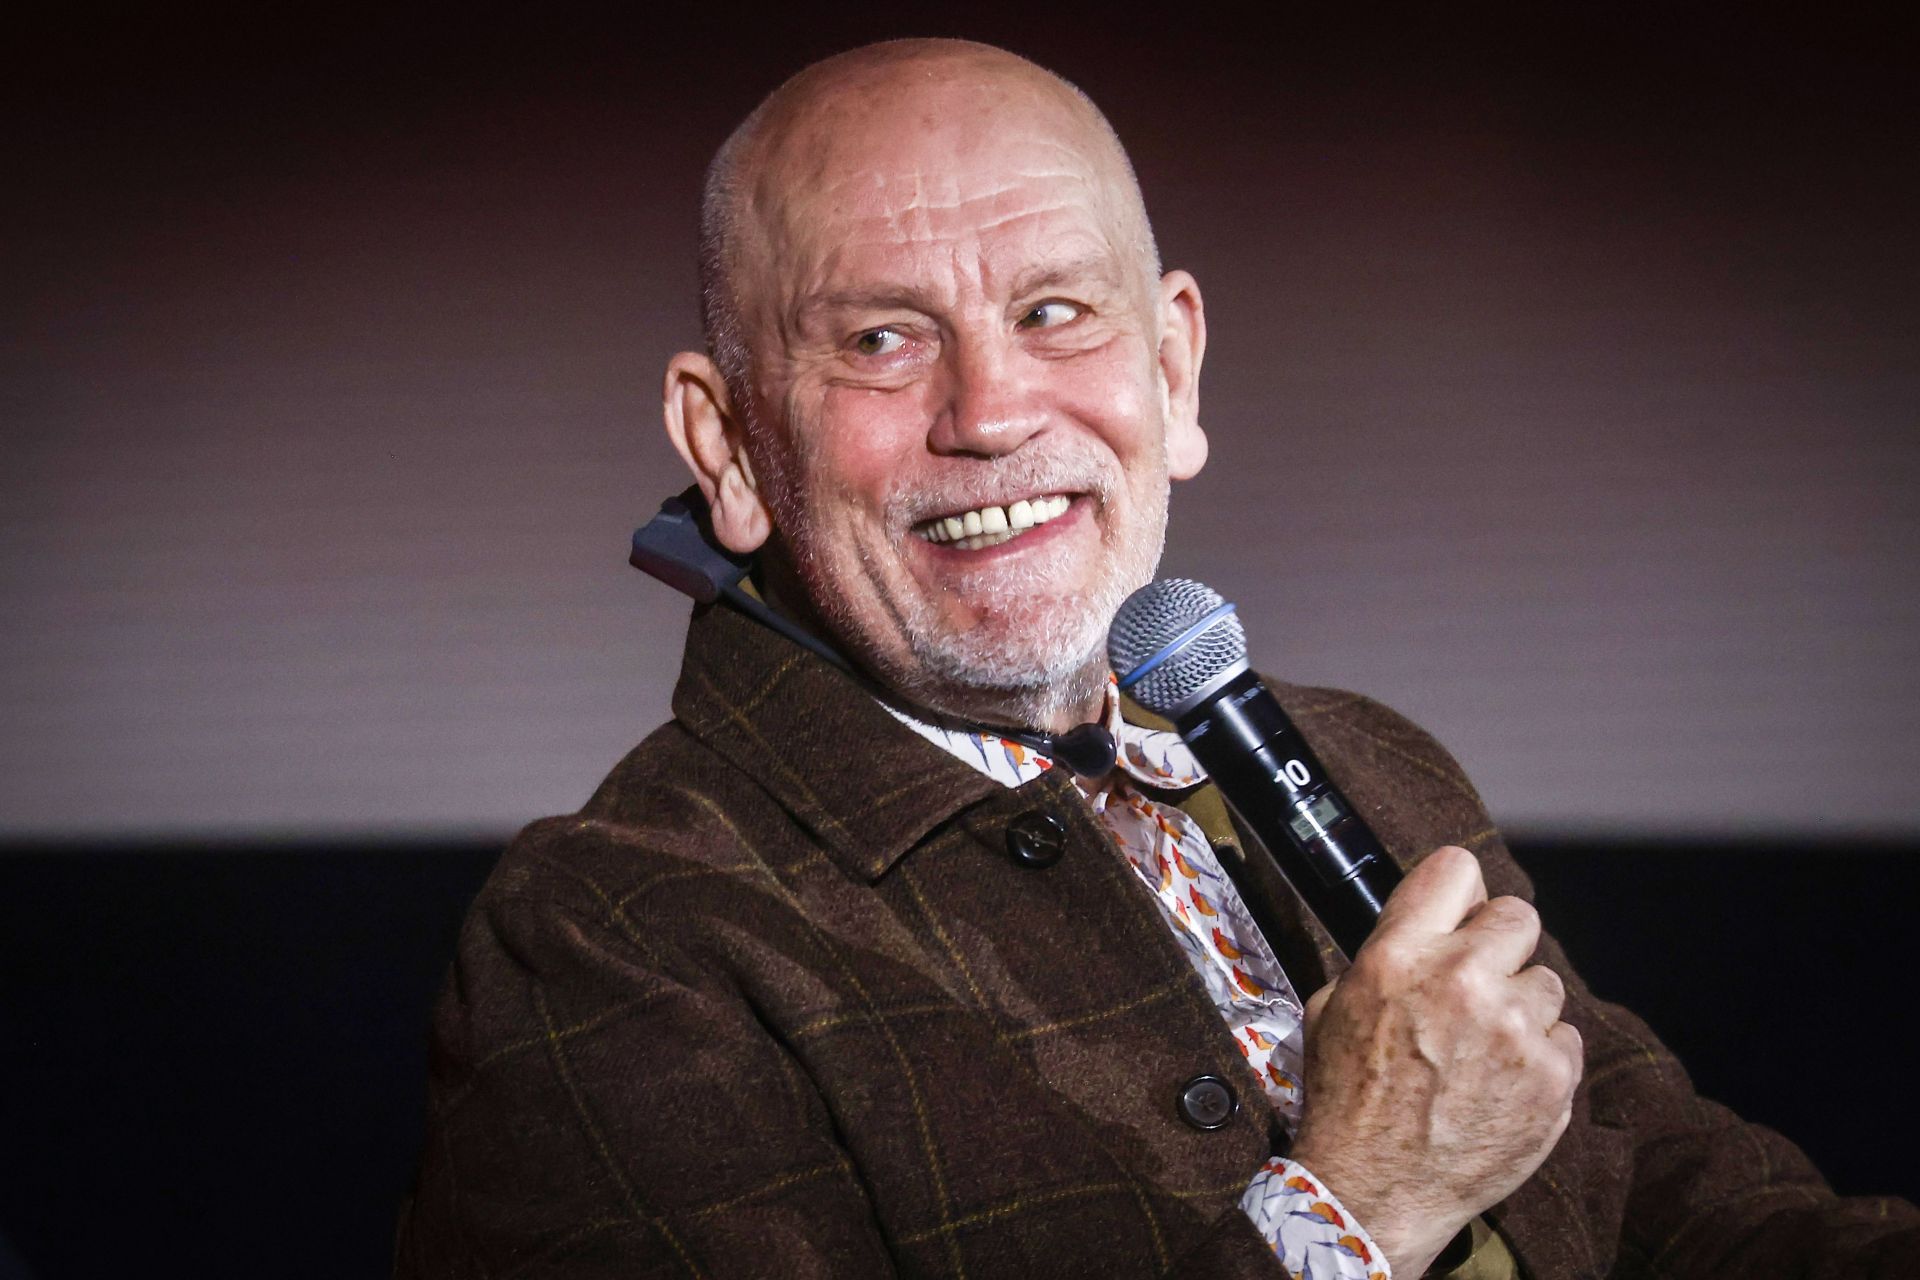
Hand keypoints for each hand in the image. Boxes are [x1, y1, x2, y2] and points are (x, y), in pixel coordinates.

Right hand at [1286, 846, 1582, 1276]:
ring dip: (1521, 1007)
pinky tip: (1503, 1081)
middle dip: (1498, 945)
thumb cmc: (1348, 1101)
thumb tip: (1422, 934)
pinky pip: (1565, 1037)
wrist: (1375, 1190)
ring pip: (1546, 982)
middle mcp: (1462, 980)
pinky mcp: (1552, 1076)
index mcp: (1400, 955)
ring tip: (1485, 1046)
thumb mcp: (1334, 1008)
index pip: (1456, 870)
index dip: (1460, 891)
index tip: (1461, 912)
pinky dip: (1540, 1057)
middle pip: (1517, 916)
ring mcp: (1514, 1029)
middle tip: (1479, 981)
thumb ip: (1383, 958)